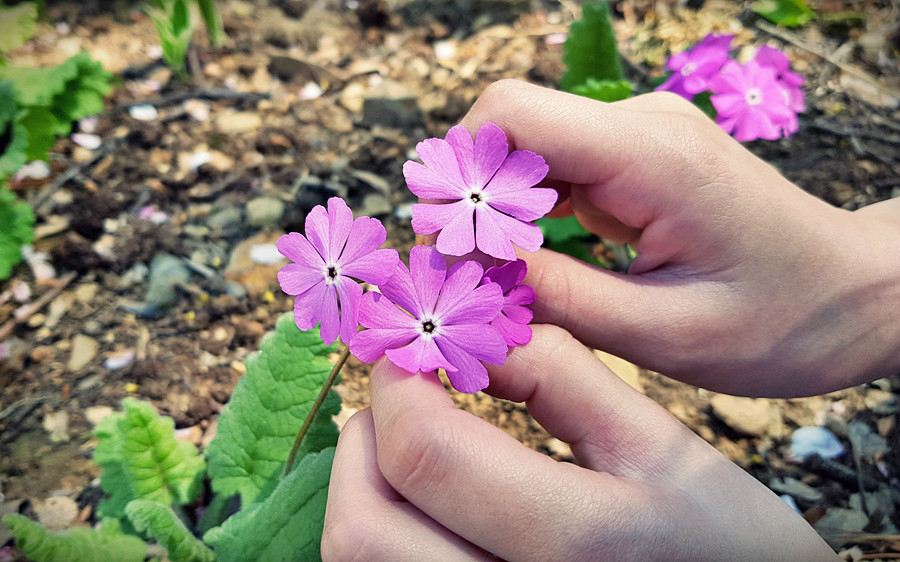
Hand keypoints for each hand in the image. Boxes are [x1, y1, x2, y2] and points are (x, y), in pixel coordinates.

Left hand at [322, 325, 836, 559]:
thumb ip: (561, 374)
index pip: (427, 454)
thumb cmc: (724, 539)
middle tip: (397, 395)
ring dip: (360, 489)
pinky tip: (420, 503)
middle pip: (366, 530)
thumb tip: (471, 323)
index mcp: (583, 538)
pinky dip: (381, 535)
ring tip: (403, 445)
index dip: (397, 384)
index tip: (409, 347)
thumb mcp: (660, 445)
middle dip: (362, 438)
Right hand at [460, 80, 899, 397]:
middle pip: (507, 126)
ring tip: (490, 279)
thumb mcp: (665, 334)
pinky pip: (554, 172)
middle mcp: (639, 125)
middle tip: (458, 273)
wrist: (855, 294)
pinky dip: (524, 216)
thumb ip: (559, 298)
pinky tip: (526, 265)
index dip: (456, 173)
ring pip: (524, 150)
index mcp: (650, 155)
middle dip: (466, 197)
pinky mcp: (634, 161)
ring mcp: (637, 137)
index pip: (511, 114)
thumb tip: (469, 273)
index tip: (444, 246)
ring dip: (493, 210)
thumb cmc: (780, 321)